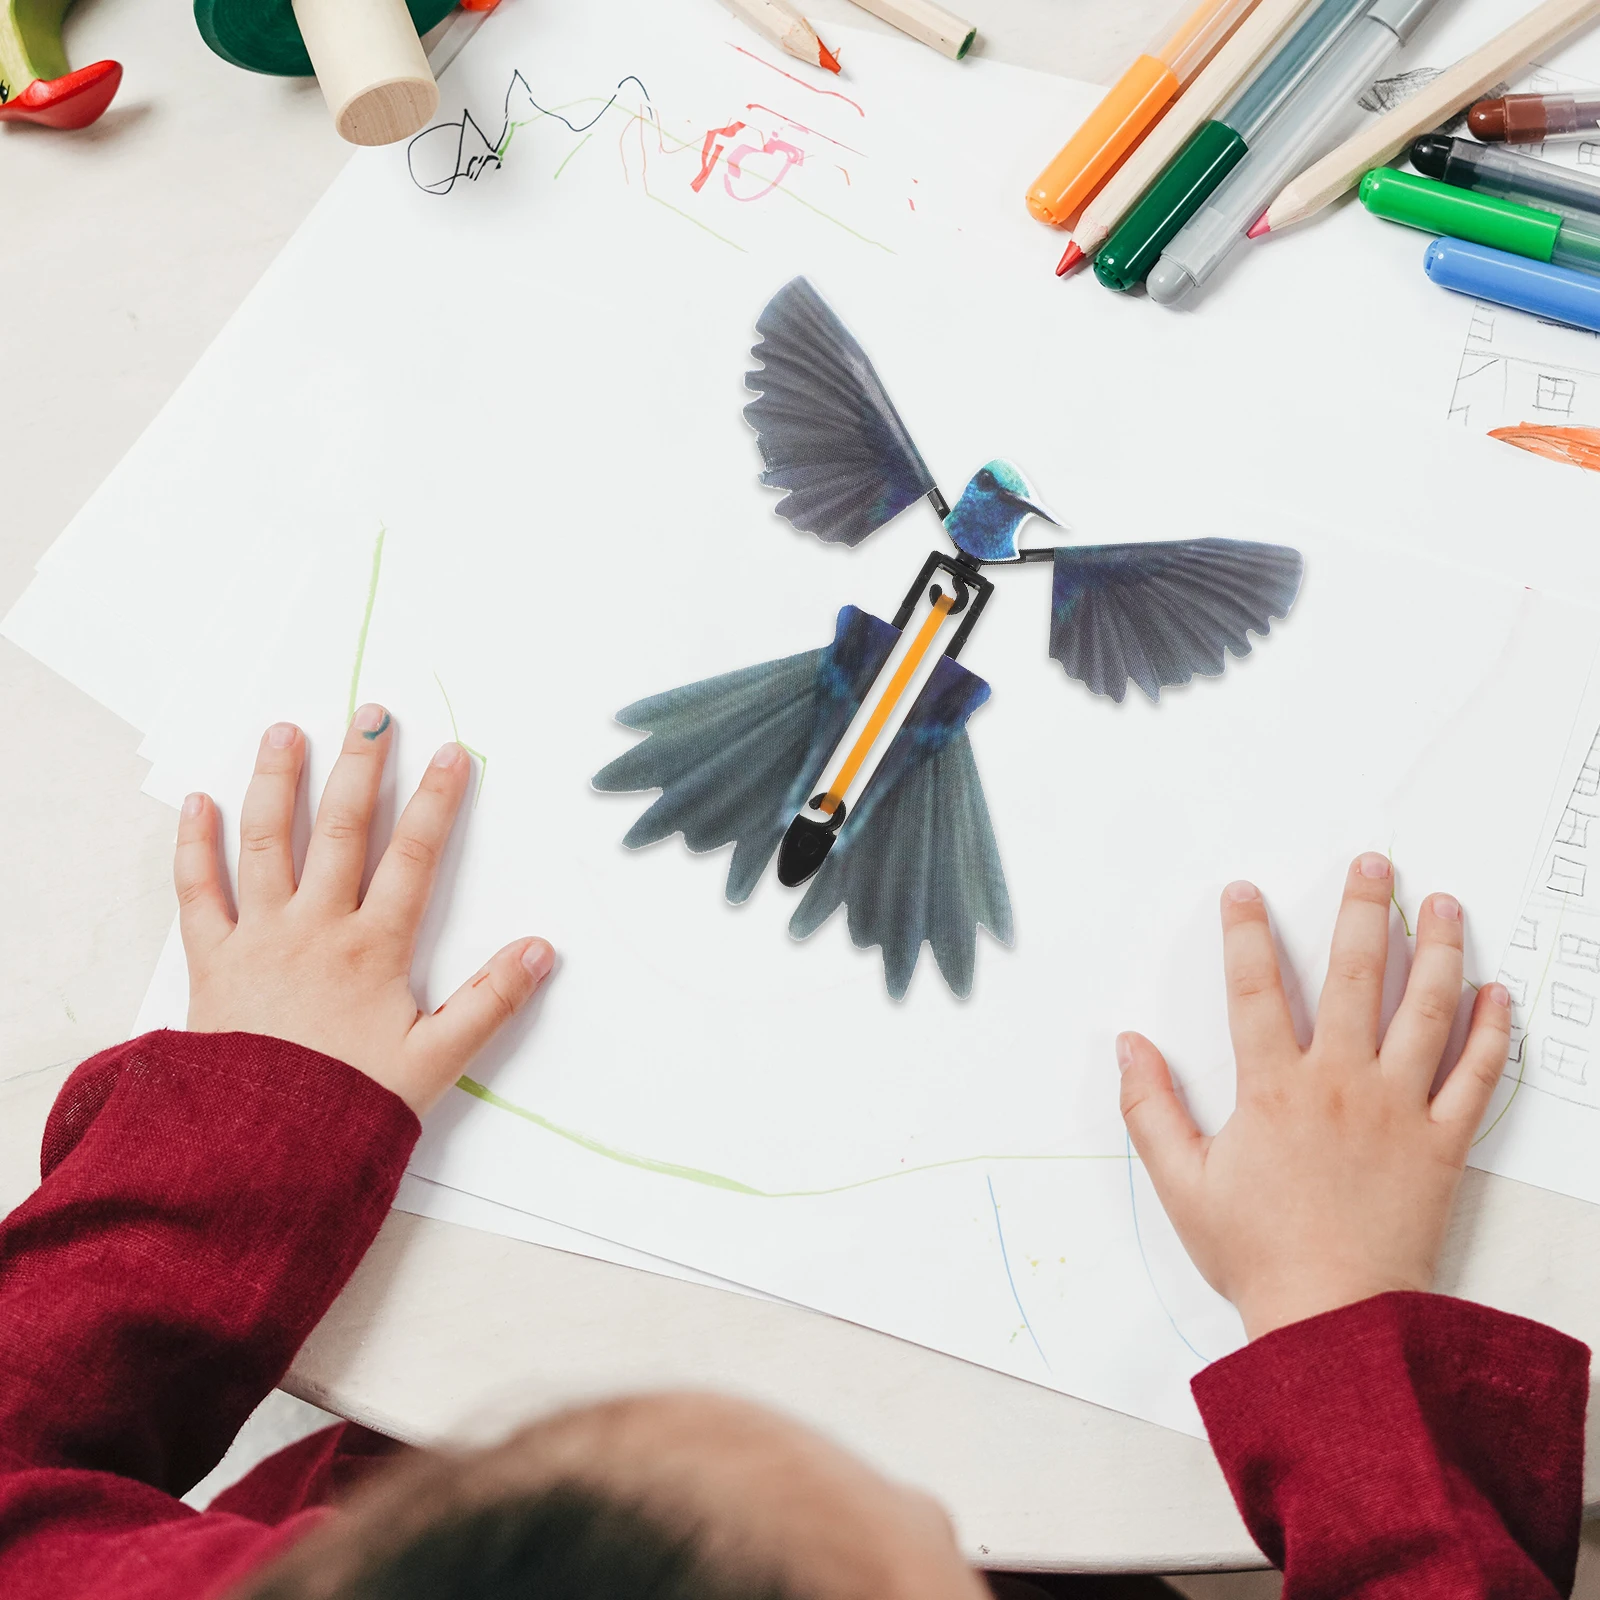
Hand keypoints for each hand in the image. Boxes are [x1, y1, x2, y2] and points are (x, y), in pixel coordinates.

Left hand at [173, 705, 553, 1113]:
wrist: (256, 1154)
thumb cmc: (348, 1107)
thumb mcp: (436, 1061)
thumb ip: (491, 1002)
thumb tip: (542, 950)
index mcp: (373, 949)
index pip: (415, 858)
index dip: (438, 802)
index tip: (452, 752)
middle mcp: (315, 929)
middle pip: (342, 831)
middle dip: (361, 768)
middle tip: (372, 714)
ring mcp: (259, 939)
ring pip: (268, 844)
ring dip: (277, 783)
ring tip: (286, 732)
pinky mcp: (211, 961)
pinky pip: (197, 892)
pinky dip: (195, 845)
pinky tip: (198, 803)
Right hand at [1118, 854, 1511, 1340]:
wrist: (1335, 1321)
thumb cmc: (1258, 1255)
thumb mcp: (1181, 1183)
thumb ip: (1148, 1108)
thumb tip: (1127, 1045)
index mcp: (1273, 1088)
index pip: (1254, 988)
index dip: (1245, 932)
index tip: (1244, 892)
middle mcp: (1340, 1084)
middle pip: (1355, 976)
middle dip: (1364, 911)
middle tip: (1375, 866)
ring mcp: (1399, 1109)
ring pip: (1426, 1011)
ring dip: (1438, 951)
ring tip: (1446, 905)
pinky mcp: (1443, 1144)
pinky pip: (1477, 1077)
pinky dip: (1492, 1033)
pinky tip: (1498, 994)